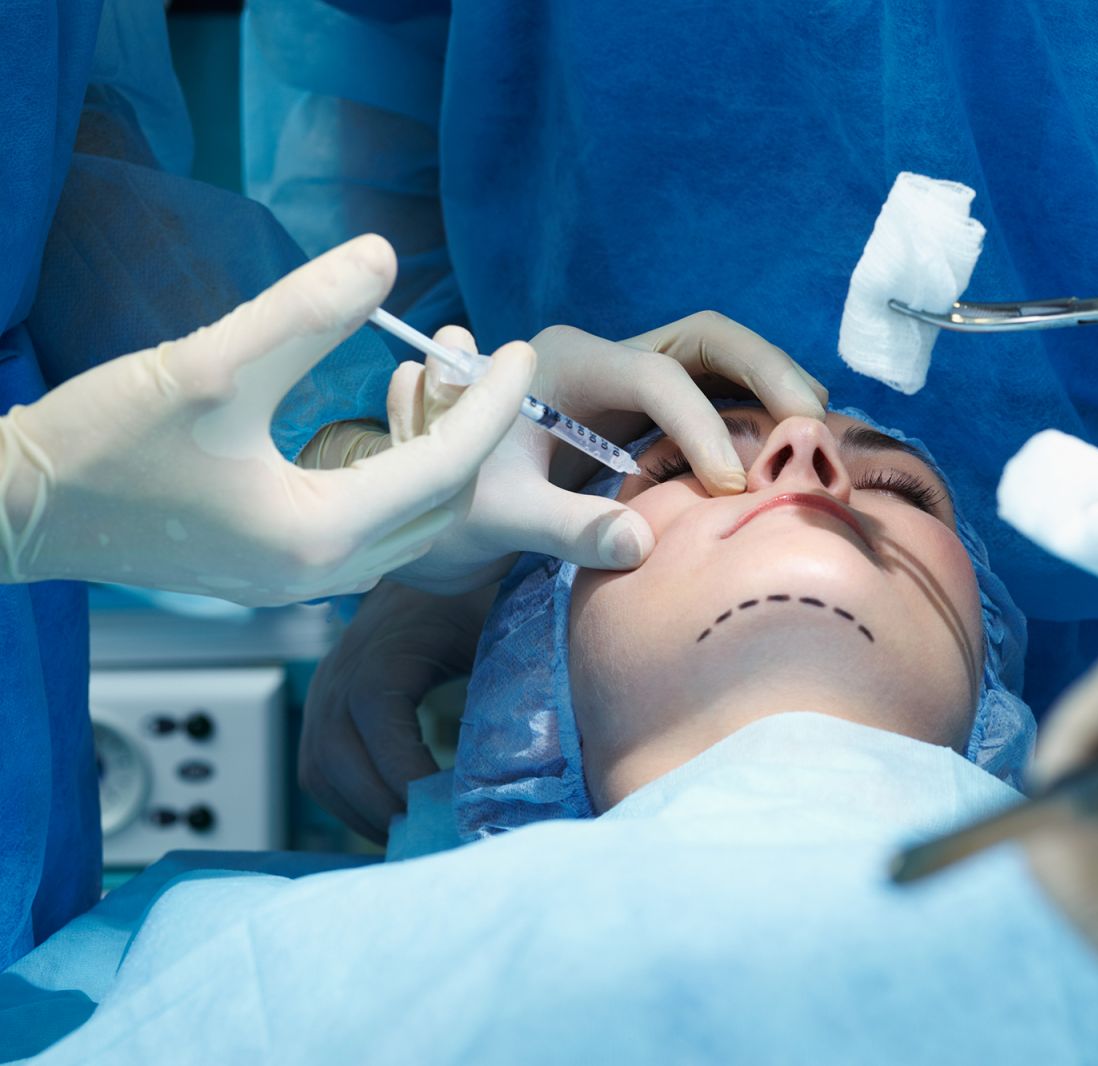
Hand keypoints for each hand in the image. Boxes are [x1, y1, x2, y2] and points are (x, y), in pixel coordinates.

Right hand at [0, 235, 533, 605]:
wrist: (13, 512)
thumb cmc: (100, 444)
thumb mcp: (209, 364)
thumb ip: (303, 313)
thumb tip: (384, 256)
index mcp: (320, 535)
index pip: (446, 464)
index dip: (492, 402)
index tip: (522, 350)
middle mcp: (323, 575)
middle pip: (443, 504)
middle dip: (475, 434)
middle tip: (486, 367)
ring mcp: (300, 581)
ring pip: (411, 521)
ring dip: (439, 458)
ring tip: (443, 388)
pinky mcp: (277, 570)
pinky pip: (373, 528)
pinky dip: (397, 479)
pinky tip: (387, 429)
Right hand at [299, 580, 493, 841]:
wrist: (438, 562)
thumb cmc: (481, 599)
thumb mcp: (502, 626)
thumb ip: (516, 675)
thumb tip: (545, 744)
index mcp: (388, 645)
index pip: (375, 714)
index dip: (402, 768)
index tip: (446, 809)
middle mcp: (342, 668)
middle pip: (335, 755)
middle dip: (382, 806)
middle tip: (433, 838)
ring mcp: (325, 688)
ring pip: (320, 770)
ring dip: (363, 813)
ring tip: (416, 838)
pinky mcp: (323, 707)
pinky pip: (318, 769)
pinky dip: (350, 802)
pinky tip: (397, 820)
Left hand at [306, 311, 828, 593]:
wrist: (429, 501)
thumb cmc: (452, 502)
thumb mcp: (498, 516)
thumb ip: (564, 527)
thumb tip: (641, 543)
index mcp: (565, 361)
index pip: (656, 375)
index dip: (701, 426)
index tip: (730, 485)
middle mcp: (607, 356)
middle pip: (708, 339)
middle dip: (766, 372)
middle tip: (813, 426)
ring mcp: (631, 380)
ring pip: (722, 361)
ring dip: (774, 389)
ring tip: (820, 436)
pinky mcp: (647, 413)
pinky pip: (718, 396)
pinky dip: (759, 416)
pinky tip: (793, 452)